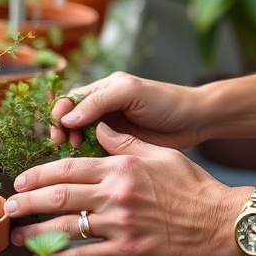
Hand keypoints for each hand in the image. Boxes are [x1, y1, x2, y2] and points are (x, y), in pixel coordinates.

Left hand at [6, 123, 240, 255]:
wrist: (219, 221)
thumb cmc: (193, 186)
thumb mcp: (158, 154)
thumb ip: (124, 143)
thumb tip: (99, 128)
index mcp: (121, 168)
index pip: (69, 168)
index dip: (40, 174)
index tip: (22, 181)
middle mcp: (116, 195)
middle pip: (60, 196)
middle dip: (29, 201)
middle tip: (10, 206)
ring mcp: (120, 226)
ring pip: (66, 228)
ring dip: (35, 232)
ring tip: (15, 234)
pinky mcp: (127, 253)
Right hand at [52, 71, 203, 150]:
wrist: (195, 121)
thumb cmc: (166, 101)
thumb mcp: (131, 93)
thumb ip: (99, 102)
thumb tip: (67, 117)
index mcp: (104, 89)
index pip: (70, 99)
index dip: (60, 114)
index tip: (60, 130)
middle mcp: (104, 108)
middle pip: (71, 120)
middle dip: (64, 133)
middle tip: (64, 147)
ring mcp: (112, 129)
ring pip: (81, 139)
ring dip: (74, 148)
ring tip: (77, 155)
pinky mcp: (120, 147)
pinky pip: (96, 153)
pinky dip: (88, 159)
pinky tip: (88, 166)